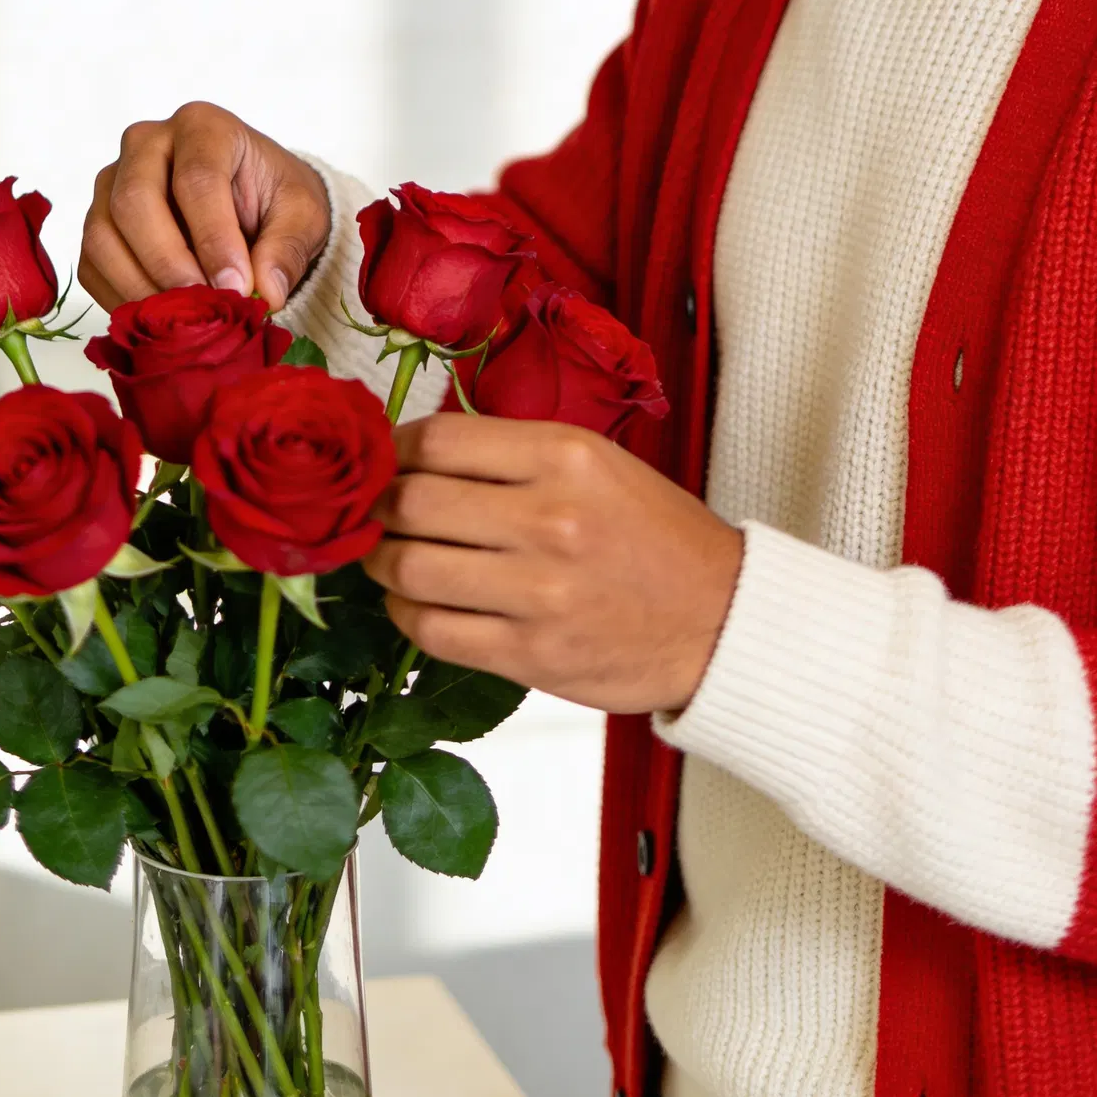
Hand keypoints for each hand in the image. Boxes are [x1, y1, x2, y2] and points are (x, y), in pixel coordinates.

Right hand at [80, 102, 331, 315]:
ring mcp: (113, 181)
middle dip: (169, 263)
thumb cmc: (274, 199)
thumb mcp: (303, 215)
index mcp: (203, 127)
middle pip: (135, 199)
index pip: (197, 178)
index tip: (237, 287)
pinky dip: (121, 298)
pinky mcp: (99, 222)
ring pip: (103, 233)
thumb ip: (288, 248)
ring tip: (182, 321)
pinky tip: (159, 320)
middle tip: (202, 307)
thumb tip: (267, 292)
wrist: (251, 206)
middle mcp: (147, 143)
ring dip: (140, 286)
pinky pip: (92, 264)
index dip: (214, 238)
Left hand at [364, 412, 743, 717]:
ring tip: (387, 555)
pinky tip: (413, 601)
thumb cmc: (654, 534)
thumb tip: (418, 451)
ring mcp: (539, 593)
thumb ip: (513, 453)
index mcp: (565, 457)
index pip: (438, 440)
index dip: (394, 449)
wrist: (721, 620)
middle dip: (379, 505)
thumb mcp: (597, 462)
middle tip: (375, 509)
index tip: (387, 460)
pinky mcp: (532, 656)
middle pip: (413, 502)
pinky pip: (434, 632)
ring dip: (382, 560)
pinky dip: (406, 613)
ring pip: (411, 568)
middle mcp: (549, 519)